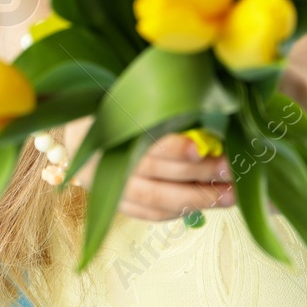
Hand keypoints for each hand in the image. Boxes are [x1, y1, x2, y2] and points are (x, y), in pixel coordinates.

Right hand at [62, 115, 236, 221]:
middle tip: (231, 173)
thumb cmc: (112, 100)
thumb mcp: (131, 94)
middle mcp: (103, 161)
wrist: (75, 123)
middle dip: (198, 178)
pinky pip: (146, 212)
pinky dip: (175, 211)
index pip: (145, 143)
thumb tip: (208, 114)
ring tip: (227, 196)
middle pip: (155, 176)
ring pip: (154, 200)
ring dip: (195, 200)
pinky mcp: (109, 201)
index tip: (203, 148)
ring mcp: (103, 185)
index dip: (174, 149)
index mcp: (106, 127)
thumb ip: (161, 105)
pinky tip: (201, 206)